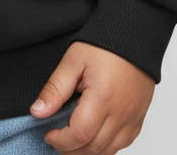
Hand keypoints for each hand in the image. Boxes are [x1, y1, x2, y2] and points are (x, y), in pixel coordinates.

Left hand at [31, 41, 154, 153]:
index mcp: (103, 97)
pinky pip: (123, 144)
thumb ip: (55, 89)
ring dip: (87, 151)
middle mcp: (121, 113)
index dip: (61, 140)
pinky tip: (93, 137)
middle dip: (71, 149)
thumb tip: (37, 112)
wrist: (134, 34)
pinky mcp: (139, 118)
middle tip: (57, 138)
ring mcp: (133, 118)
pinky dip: (106, 147)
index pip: (80, 134)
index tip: (49, 133)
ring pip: (109, 151)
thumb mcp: (73, 61)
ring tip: (72, 139)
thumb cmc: (104, 45)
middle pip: (94, 148)